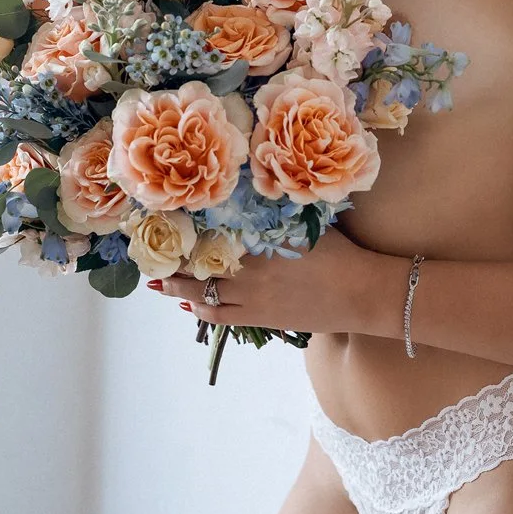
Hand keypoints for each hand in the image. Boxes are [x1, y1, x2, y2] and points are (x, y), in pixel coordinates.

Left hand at [147, 226, 400, 336]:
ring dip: (177, 287)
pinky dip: (199, 308)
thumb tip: (246, 195)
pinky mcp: (260, 318)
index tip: (161, 222)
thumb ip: (273, 211)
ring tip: (159, 281)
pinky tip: (186, 303)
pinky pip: (219, 315)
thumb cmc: (340, 251)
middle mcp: (247, 270)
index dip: (181, 231)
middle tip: (151, 253)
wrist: (361, 292)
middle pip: (197, 265)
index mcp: (257, 241)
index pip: (207, 235)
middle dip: (172, 260)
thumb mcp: (305, 221)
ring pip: (202, 293)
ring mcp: (251, 298)